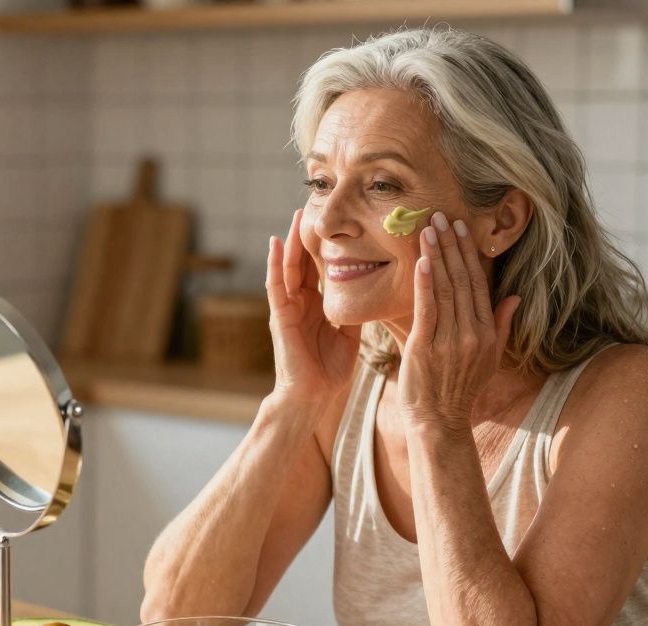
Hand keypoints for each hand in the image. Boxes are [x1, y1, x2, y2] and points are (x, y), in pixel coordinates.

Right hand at [265, 209, 361, 406]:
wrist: (314, 398)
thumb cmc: (330, 372)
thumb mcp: (349, 334)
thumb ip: (354, 310)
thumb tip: (372, 289)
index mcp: (317, 306)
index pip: (322, 269)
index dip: (327, 246)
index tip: (338, 222)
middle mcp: (300, 303)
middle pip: (305, 262)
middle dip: (309, 235)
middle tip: (315, 206)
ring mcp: (288, 308)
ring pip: (289, 267)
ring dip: (292, 241)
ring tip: (297, 215)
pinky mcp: (280, 317)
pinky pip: (275, 285)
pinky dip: (274, 263)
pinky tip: (276, 242)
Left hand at [399, 212, 520, 429]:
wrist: (439, 421)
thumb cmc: (459, 389)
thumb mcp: (489, 358)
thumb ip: (501, 325)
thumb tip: (516, 296)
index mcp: (487, 333)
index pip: (479, 284)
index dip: (470, 254)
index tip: (462, 228)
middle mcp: (472, 335)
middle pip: (462, 281)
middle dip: (452, 246)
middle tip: (441, 217)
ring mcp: (450, 342)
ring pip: (445, 290)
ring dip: (436, 256)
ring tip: (428, 229)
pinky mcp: (425, 348)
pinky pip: (427, 309)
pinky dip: (425, 284)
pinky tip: (422, 261)